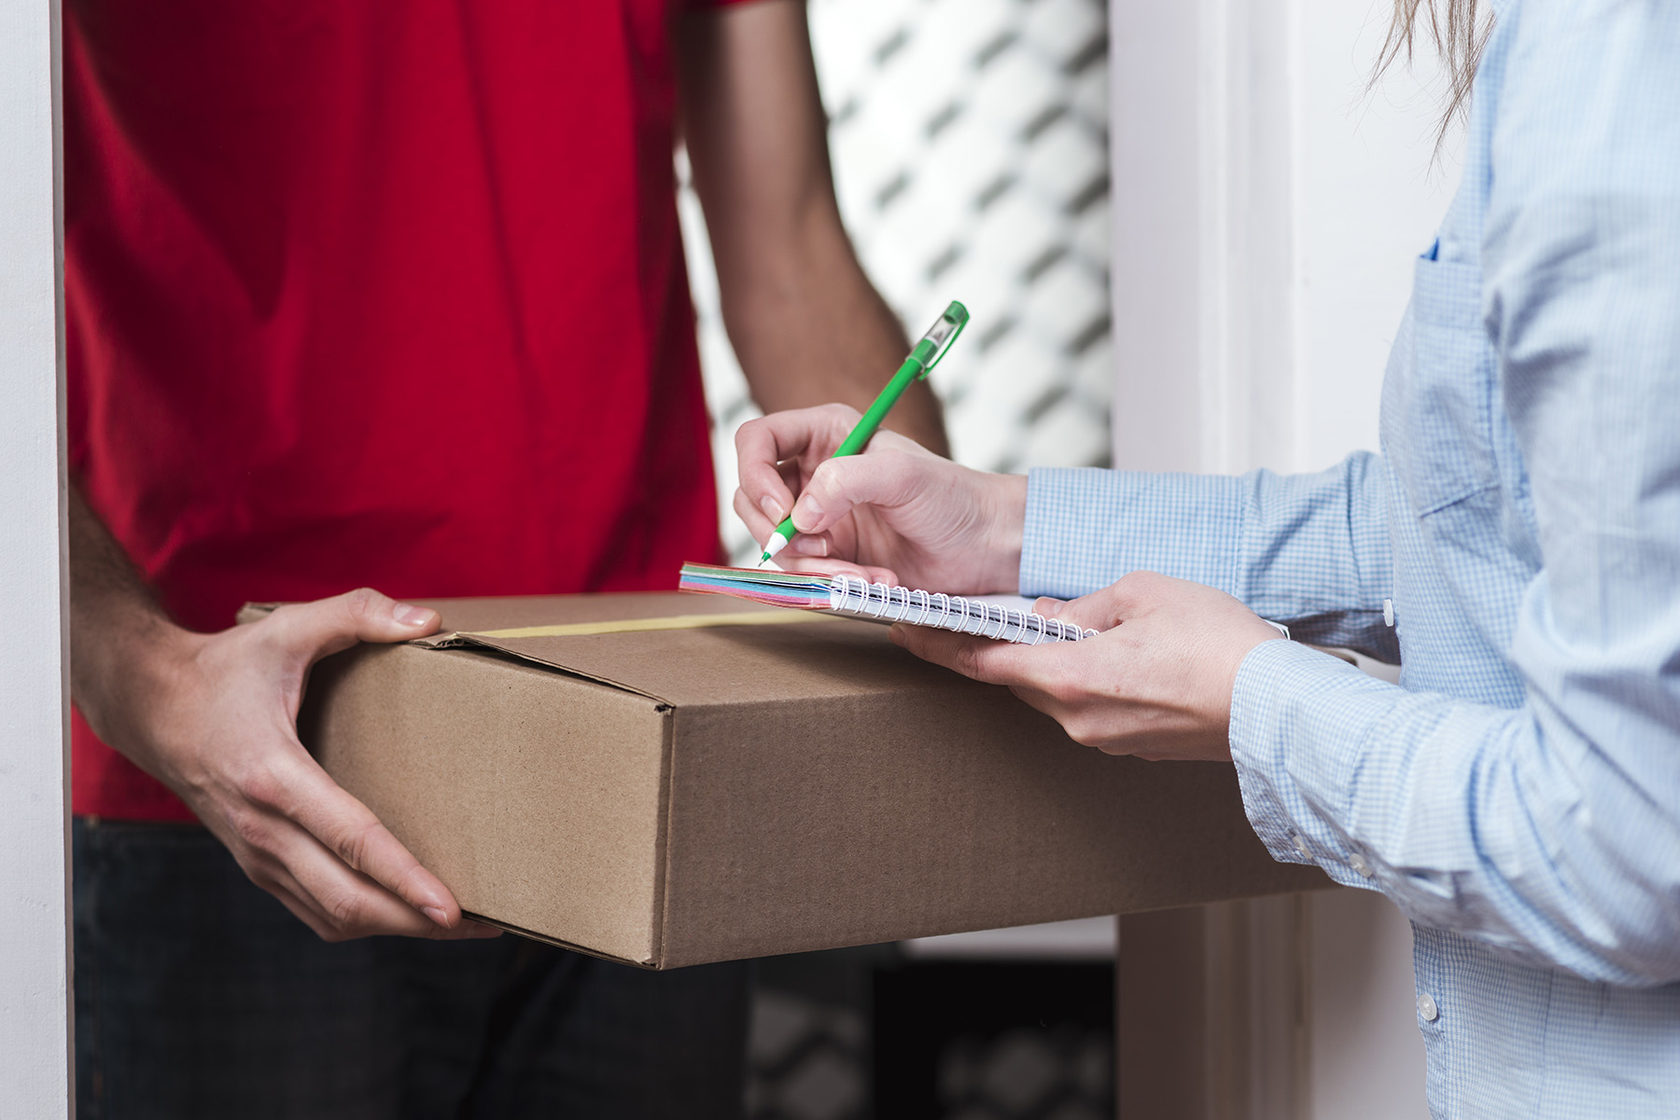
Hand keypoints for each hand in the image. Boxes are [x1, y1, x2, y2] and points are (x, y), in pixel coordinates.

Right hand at [87, 587, 498, 942]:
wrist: (150, 708)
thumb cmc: (224, 669)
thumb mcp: (287, 627)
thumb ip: (358, 613)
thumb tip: (429, 621)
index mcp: (273, 774)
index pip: (350, 839)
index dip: (403, 878)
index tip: (451, 906)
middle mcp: (263, 828)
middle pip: (348, 899)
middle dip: (417, 920)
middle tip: (485, 923)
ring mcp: (257, 855)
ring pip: (333, 916)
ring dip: (397, 928)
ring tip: (461, 924)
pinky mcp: (258, 865)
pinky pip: (315, 910)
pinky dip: (364, 921)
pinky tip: (407, 913)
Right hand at [733, 403, 1023, 593]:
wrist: (985, 547)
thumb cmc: (953, 497)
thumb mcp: (901, 475)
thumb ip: (845, 480)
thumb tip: (799, 515)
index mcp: (825, 434)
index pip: (756, 441)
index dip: (755, 475)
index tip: (783, 512)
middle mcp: (814, 472)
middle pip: (751, 498)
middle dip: (779, 533)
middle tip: (819, 548)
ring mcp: (819, 517)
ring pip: (775, 545)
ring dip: (813, 566)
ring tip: (862, 573)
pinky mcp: (830, 555)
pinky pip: (802, 573)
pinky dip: (831, 583)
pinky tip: (873, 581)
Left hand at [890, 571, 1284, 759]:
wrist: (1279, 706)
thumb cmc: (1220, 645)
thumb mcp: (1143, 593)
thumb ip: (1083, 605)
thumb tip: (1051, 615)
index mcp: (1069, 677)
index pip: (983, 660)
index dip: (941, 643)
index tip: (908, 629)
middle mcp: (1077, 718)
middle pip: (1017, 679)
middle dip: (998, 648)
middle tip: (976, 617)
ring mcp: (1105, 739)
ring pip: (1054, 695)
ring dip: (1050, 664)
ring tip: (1071, 628)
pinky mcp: (1133, 747)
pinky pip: (1090, 710)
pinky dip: (1085, 682)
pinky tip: (1114, 657)